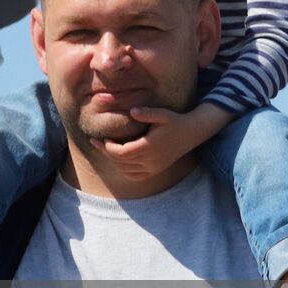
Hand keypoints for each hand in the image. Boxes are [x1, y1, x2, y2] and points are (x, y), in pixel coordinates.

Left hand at [91, 105, 210, 179]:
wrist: (191, 134)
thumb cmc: (174, 121)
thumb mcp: (162, 114)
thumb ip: (147, 113)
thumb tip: (132, 111)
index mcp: (150, 147)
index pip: (121, 153)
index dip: (108, 147)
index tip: (101, 138)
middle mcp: (151, 161)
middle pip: (121, 162)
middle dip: (106, 152)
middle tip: (95, 142)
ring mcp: (153, 168)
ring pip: (126, 170)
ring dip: (113, 161)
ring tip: (105, 148)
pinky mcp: (155, 170)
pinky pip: (135, 176)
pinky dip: (124, 170)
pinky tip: (118, 159)